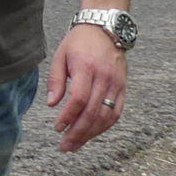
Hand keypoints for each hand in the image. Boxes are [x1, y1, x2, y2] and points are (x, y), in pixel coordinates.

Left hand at [45, 23, 126, 150]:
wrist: (106, 29)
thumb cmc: (78, 42)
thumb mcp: (60, 55)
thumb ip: (56, 80)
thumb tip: (52, 104)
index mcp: (86, 68)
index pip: (79, 99)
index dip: (68, 116)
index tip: (57, 128)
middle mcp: (104, 78)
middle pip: (93, 112)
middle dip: (78, 132)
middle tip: (65, 146)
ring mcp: (117, 84)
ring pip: (107, 116)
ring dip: (91, 133)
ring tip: (75, 144)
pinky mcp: (123, 88)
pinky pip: (117, 112)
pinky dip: (104, 126)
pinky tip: (92, 134)